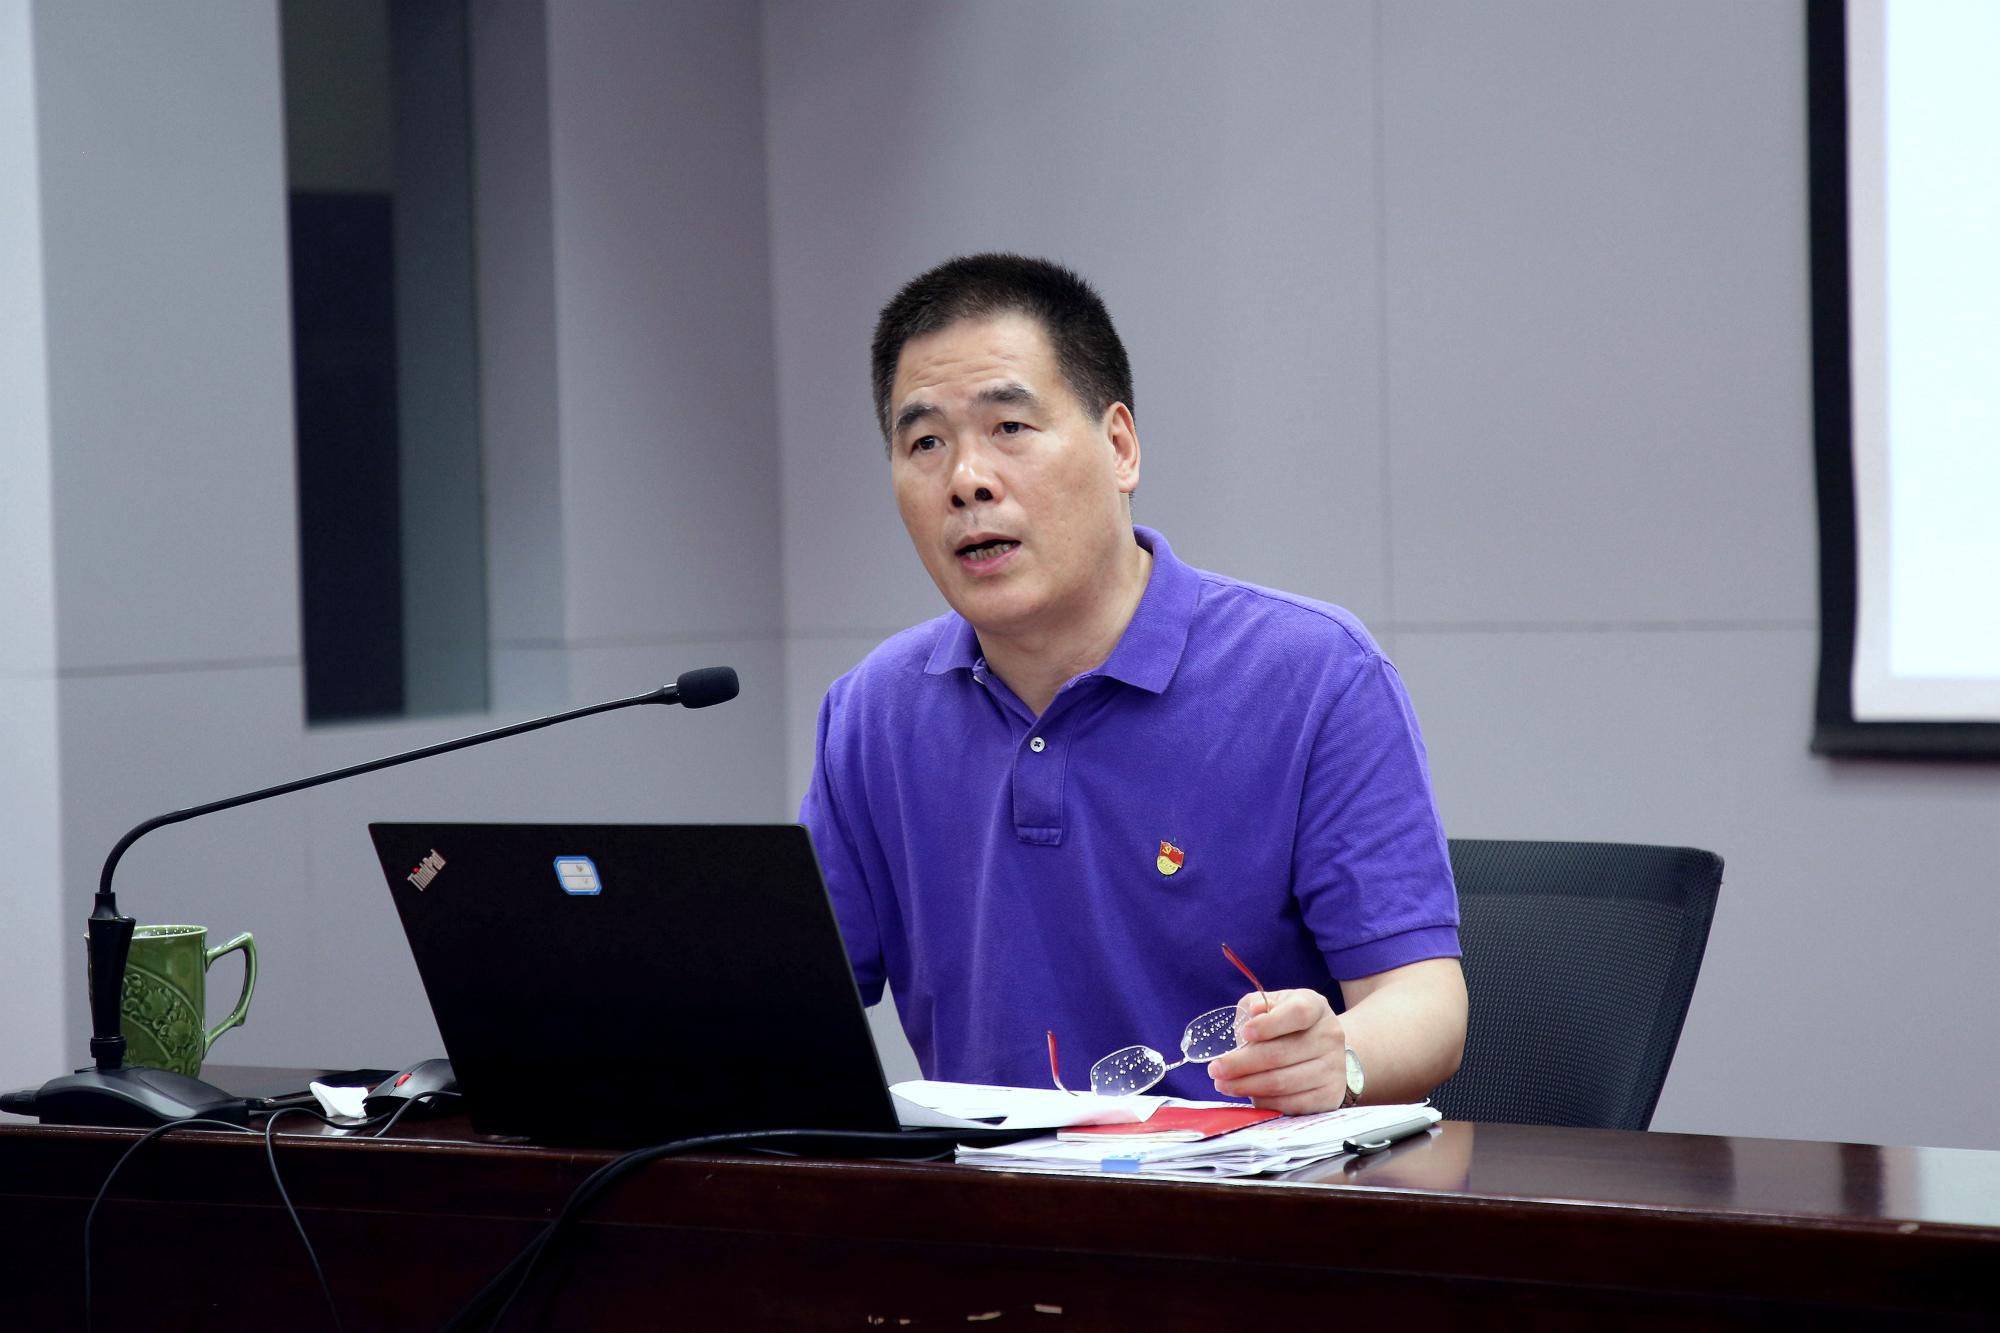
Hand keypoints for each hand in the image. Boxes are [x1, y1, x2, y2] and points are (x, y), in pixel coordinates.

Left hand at [1205, 988, 1349, 1114]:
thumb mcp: (1272, 1005)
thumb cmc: (1286, 1024)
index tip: (1244, 1033)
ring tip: (1223, 1084)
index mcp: (1315, 1006)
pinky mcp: (1330, 1095)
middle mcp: (1330, 1036)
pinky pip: (1292, 1104)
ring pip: (1283, 1082)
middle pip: (1282, 1054)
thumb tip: (1254, 1013)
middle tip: (1215, 1069)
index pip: (1297, 1013)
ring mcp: (1333, 1068)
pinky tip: (1248, 1095)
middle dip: (1241, 1064)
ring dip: (1247, 1086)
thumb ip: (1258, 1006)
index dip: (1269, 1024)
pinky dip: (1265, 1101)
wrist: (1322, 1049)